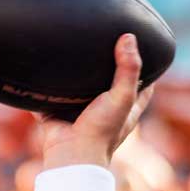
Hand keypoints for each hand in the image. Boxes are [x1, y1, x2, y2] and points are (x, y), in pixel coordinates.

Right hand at [37, 33, 154, 169]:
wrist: (69, 153)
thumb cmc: (101, 129)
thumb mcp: (122, 97)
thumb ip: (128, 68)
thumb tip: (129, 37)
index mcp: (126, 109)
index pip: (143, 86)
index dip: (146, 69)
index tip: (144, 47)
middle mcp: (105, 109)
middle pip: (110, 83)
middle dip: (108, 65)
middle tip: (106, 39)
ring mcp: (80, 111)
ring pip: (80, 88)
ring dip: (77, 74)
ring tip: (74, 44)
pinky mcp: (57, 111)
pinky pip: (51, 94)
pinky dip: (48, 84)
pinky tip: (43, 63)